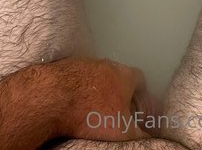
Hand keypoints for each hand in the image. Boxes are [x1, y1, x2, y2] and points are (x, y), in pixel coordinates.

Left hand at [45, 57, 159, 141]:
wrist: (52, 96)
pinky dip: (76, 89)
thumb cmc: (91, 112)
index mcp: (124, 75)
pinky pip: (75, 78)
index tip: (139, 103)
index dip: (141, 92)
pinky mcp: (64, 67)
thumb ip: (140, 135)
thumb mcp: (122, 131)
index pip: (139, 78)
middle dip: (118, 91)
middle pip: (117, 75)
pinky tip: (72, 105)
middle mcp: (106, 64)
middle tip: (116, 110)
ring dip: (95, 89)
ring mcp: (84, 63)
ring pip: (95, 76)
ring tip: (91, 109)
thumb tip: (149, 139)